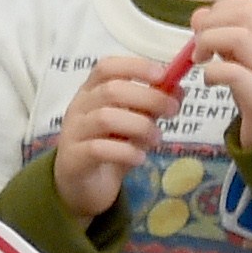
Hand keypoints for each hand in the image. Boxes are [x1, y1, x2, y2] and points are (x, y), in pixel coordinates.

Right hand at [49, 55, 176, 221]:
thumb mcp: (134, 122)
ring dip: (140, 126)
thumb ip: (152, 106)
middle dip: (148, 98)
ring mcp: (73, 132)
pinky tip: (140, 159)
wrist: (81, 185)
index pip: (106, 67)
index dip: (135, 66)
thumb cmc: (109, 146)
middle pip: (110, 91)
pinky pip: (99, 149)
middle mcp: (78, 107)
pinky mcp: (73, 157)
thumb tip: (178, 89)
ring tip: (157, 139)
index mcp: (91, 92)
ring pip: (105, 118)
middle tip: (172, 112)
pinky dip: (126, 152)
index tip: (163, 75)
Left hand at [189, 0, 251, 148]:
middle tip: (198, 46)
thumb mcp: (248, 62)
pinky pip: (232, 72)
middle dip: (211, 24)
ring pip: (239, 37)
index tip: (206, 27)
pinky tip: (209, 81)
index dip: (221, 9)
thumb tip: (199, 14)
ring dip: (208, 43)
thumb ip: (227, 37)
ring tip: (200, 61)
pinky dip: (211, 72)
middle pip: (245, 16)